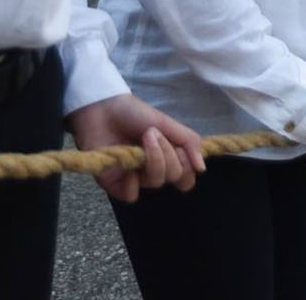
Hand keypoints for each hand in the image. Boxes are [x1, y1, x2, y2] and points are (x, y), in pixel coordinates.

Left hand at [67, 93, 204, 202]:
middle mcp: (154, 170)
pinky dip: (132, 183)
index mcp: (169, 157)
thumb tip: (202, 168)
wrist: (103, 108)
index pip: (187, 176)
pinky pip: (131, 195)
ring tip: (144, 138)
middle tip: (153, 134)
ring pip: (155, 183)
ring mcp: (135, 178)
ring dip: (153, 159)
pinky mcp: (115, 184)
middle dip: (168, 154)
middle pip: (174, 177)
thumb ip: (189, 142)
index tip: (181, 148)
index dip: (187, 166)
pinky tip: (128, 166)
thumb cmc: (135, 114)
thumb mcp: (167, 123)